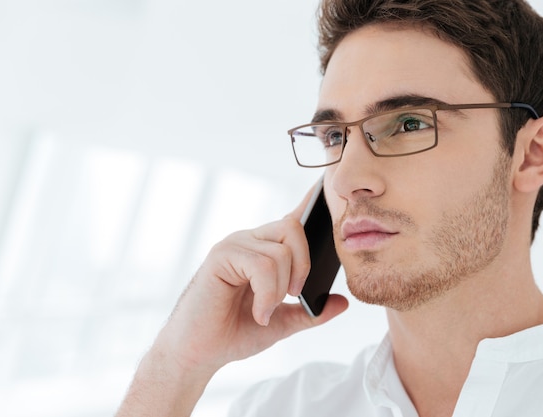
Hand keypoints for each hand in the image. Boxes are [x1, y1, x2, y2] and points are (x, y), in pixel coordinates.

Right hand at [115, 186, 348, 416]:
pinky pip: (262, 264)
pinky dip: (267, 294)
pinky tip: (258, 311)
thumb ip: (311, 312)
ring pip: (280, 251)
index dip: (310, 200)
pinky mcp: (221, 255)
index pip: (292, 218)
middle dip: (303, 265)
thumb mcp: (282, 323)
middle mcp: (250, 240)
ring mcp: (235, 244)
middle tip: (293, 295)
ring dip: (280, 289)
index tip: (325, 181)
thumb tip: (343, 302)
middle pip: (293, 227)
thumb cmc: (233, 333)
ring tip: (265, 312)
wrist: (199, 353)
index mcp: (265, 250)